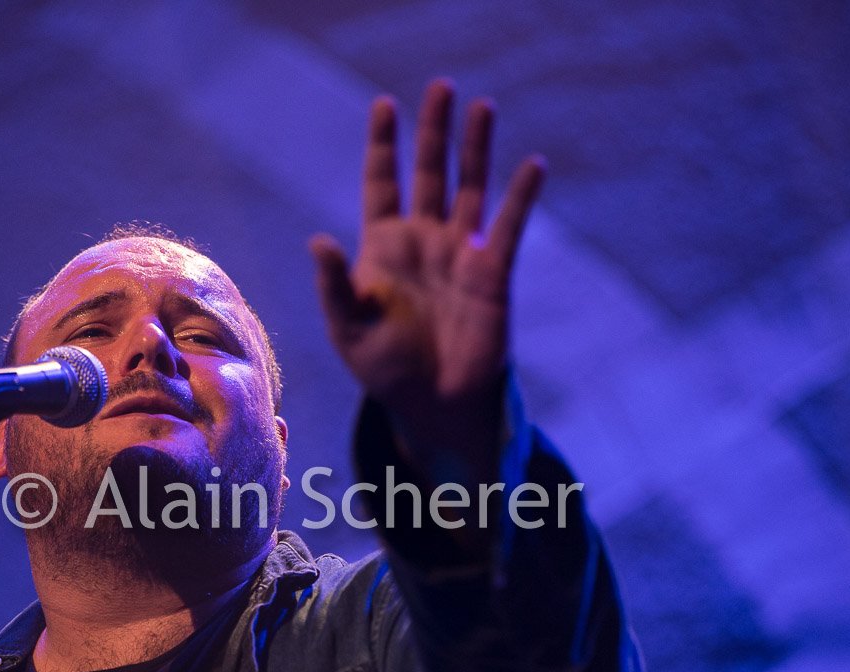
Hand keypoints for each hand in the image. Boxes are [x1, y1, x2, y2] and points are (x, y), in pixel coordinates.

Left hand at [310, 79, 544, 467]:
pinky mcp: (492, 273)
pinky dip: (520, 197)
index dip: (383, 144)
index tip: (384, 104)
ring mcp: (460, 253)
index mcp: (382, 247)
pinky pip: (508, 227)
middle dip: (434, 131)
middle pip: (430, 172)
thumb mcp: (348, 329)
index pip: (382, 182)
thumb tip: (317, 239)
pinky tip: (532, 164)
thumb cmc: (385, 370)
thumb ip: (334, 286)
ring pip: (470, 187)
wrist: (433, 406)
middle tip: (440, 87)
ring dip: (476, 148)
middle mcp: (424, 241)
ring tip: (482, 106)